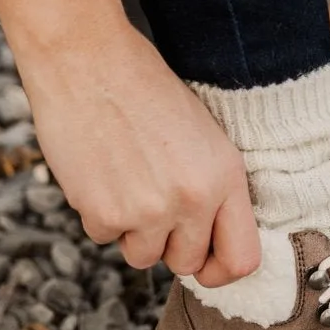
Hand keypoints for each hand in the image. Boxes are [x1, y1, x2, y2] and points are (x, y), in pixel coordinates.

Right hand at [17, 19, 260, 288]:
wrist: (87, 59)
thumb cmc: (144, 87)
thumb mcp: (202, 134)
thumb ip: (211, 187)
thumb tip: (208, 239)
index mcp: (226, 176)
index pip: (242, 259)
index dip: (221, 269)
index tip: (204, 262)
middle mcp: (193, 199)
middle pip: (187, 263)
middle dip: (170, 244)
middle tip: (153, 205)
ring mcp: (148, 211)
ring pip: (142, 256)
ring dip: (132, 230)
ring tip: (126, 178)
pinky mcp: (103, 213)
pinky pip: (104, 237)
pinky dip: (98, 212)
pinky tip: (99, 169)